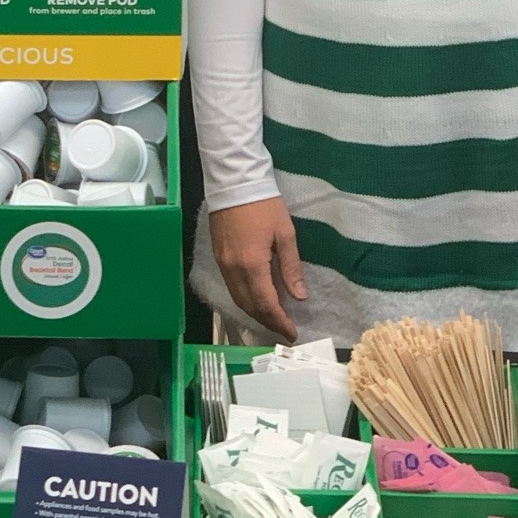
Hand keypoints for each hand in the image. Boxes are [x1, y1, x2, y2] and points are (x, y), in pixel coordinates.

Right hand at [209, 198, 306, 341]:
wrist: (234, 182)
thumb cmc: (264, 205)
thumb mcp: (285, 233)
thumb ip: (291, 267)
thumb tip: (299, 296)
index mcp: (252, 265)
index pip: (267, 304)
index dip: (280, 322)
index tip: (292, 334)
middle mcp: (234, 270)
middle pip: (250, 306)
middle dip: (268, 321)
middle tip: (285, 330)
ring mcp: (222, 264)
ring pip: (238, 299)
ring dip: (255, 313)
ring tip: (273, 319)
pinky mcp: (218, 257)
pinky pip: (231, 288)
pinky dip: (245, 299)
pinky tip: (257, 299)